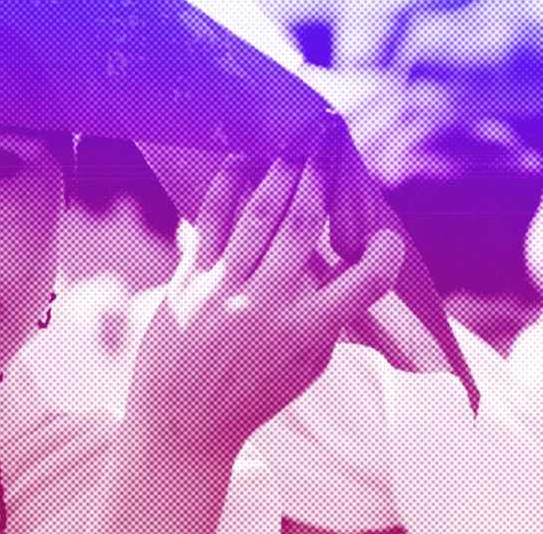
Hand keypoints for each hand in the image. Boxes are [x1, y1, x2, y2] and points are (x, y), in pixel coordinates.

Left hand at [125, 155, 405, 455]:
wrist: (183, 419)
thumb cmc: (252, 393)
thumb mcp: (305, 367)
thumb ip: (327, 318)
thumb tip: (341, 267)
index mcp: (306, 333)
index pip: (365, 283)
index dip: (385, 254)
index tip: (385, 238)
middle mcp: (266, 306)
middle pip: (302, 228)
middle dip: (318, 182)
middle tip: (327, 151)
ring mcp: (223, 290)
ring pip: (257, 217)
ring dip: (279, 175)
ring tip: (292, 147)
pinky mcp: (187, 281)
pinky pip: (210, 223)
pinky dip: (227, 189)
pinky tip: (240, 163)